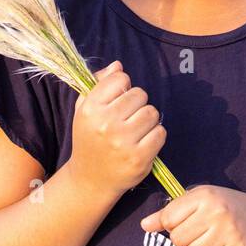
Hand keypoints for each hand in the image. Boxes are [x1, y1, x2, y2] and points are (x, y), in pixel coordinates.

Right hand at [69, 60, 166, 195]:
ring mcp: (123, 142)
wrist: (90, 179)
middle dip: (137, 103)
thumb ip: (99, 85)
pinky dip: (155, 136)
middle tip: (127, 118)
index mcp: (90, 109)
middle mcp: (106, 124)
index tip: (117, 100)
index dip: (122, 87)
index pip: (120, 79)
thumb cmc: (89, 139)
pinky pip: (160, 133)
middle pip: (140, 94)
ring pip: (152, 112)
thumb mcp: (84, 110)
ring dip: (147, 119)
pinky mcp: (139, 158)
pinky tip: (143, 142)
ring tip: (135, 130)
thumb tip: (118, 66)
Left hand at [139, 186, 245, 245]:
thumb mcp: (200, 201)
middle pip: (178, 240)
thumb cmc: (229, 208)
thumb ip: (170, 212)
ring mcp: (229, 233)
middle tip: (203, 234)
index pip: (168, 219)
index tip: (186, 224)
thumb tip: (144, 225)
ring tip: (213, 243)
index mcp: (204, 195)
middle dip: (186, 241)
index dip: (172, 226)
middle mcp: (216, 212)